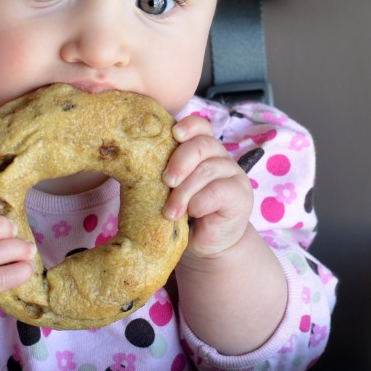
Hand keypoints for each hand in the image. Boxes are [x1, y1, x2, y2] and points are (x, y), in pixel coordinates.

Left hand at [161, 114, 253, 259]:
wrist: (205, 244)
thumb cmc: (181, 213)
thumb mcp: (168, 189)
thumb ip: (160, 173)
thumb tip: (129, 163)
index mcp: (201, 149)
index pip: (200, 126)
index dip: (188, 126)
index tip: (174, 134)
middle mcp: (219, 157)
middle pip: (202, 145)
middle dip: (180, 162)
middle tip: (166, 182)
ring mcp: (233, 174)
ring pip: (207, 170)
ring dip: (184, 191)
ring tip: (171, 212)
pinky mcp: (240, 194)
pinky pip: (218, 191)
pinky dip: (200, 203)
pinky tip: (192, 214)